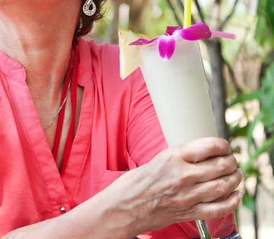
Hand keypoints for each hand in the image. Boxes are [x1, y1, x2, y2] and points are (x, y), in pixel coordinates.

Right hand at [107, 137, 242, 234]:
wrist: (123, 207)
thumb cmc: (135, 183)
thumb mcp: (157, 160)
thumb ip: (179, 158)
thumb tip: (201, 155)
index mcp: (172, 158)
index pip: (209, 147)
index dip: (223, 146)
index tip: (225, 146)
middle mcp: (182, 176)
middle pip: (220, 167)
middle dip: (232, 163)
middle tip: (232, 161)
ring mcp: (187, 196)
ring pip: (223, 186)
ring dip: (234, 179)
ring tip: (235, 175)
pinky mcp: (188, 213)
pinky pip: (218, 209)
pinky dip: (231, 202)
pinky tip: (235, 195)